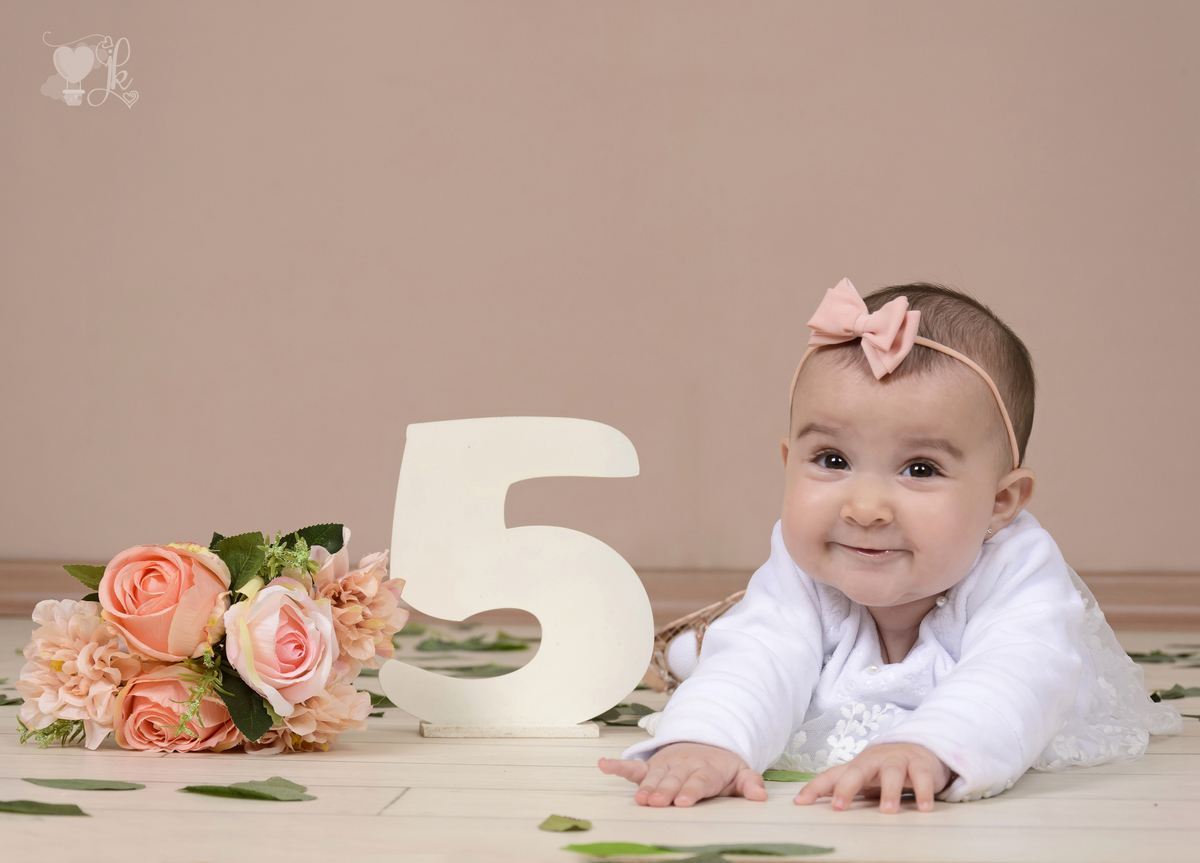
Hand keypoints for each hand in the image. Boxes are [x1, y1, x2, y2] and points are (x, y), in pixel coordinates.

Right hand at [598, 742, 767, 807]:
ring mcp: (666, 764)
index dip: (691, 790)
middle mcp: (684, 765)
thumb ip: (749, 784)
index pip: (699, 781)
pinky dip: (618, 765)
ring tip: (639, 799)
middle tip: (658, 802)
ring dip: (646, 787)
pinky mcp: (652, 765)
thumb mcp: (741, 772)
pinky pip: (634, 765)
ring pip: (654, 776)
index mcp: (706, 769)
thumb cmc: (723, 766)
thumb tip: (760, 796)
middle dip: (665, 791)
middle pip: (674, 780)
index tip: (683, 801)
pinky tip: (604, 765)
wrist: (707, 741)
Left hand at [793, 743, 949, 812]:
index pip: (832, 775)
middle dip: (846, 787)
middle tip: (839, 806)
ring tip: (887, 811)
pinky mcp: (920, 764)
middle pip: (857, 770)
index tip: (800, 802)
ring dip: (889, 791)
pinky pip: (921, 776)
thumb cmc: (884, 768)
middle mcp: (874, 760)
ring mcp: (897, 760)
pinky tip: (924, 808)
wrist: (920, 749)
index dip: (815, 787)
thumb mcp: (863, 777)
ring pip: (891, 772)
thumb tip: (810, 802)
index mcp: (857, 765)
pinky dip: (923, 791)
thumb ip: (841, 787)